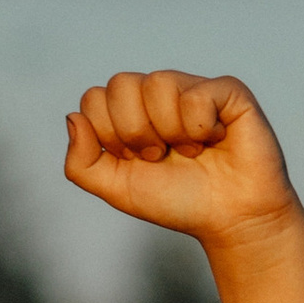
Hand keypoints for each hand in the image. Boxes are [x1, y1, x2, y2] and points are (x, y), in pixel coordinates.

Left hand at [62, 70, 303, 260]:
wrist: (230, 219)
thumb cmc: (178, 201)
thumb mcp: (117, 190)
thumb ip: (82, 163)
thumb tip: (73, 117)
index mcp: (130, 112)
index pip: (95, 98)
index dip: (108, 134)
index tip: (135, 160)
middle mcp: (159, 94)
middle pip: (120, 84)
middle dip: (135, 131)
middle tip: (160, 156)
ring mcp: (192, 88)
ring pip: (157, 83)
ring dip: (169, 130)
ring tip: (189, 151)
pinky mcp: (227, 91)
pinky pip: (196, 94)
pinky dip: (201, 127)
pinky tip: (215, 140)